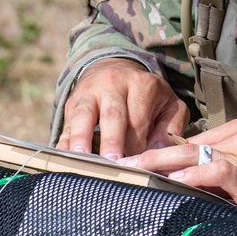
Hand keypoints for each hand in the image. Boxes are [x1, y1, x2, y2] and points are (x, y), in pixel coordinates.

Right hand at [59, 57, 189, 160]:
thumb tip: (159, 151)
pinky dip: (65, 142)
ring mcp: (88, 92)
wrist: (115, 68)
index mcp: (141, 85)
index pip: (138, 120)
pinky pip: (66, 124)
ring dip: (82, 139)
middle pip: (112, 115)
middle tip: (113, 164)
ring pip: (83, 115)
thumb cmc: (147, 96)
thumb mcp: (169, 104)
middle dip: (112, 141)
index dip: (137, 146)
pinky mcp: (71, 103)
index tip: (139, 167)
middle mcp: (113, 84)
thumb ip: (171, 128)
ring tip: (83, 160)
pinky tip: (66, 159)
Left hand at [120, 119, 236, 228]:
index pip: (191, 141)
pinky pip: (212, 171)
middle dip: (151, 154)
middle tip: (122, 162)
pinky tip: (170, 182)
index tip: (139, 163)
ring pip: (191, 153)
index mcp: (236, 132)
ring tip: (134, 171)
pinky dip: (190, 175)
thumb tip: (196, 183)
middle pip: (183, 143)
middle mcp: (235, 137)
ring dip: (160, 163)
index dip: (163, 153)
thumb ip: (228, 170)